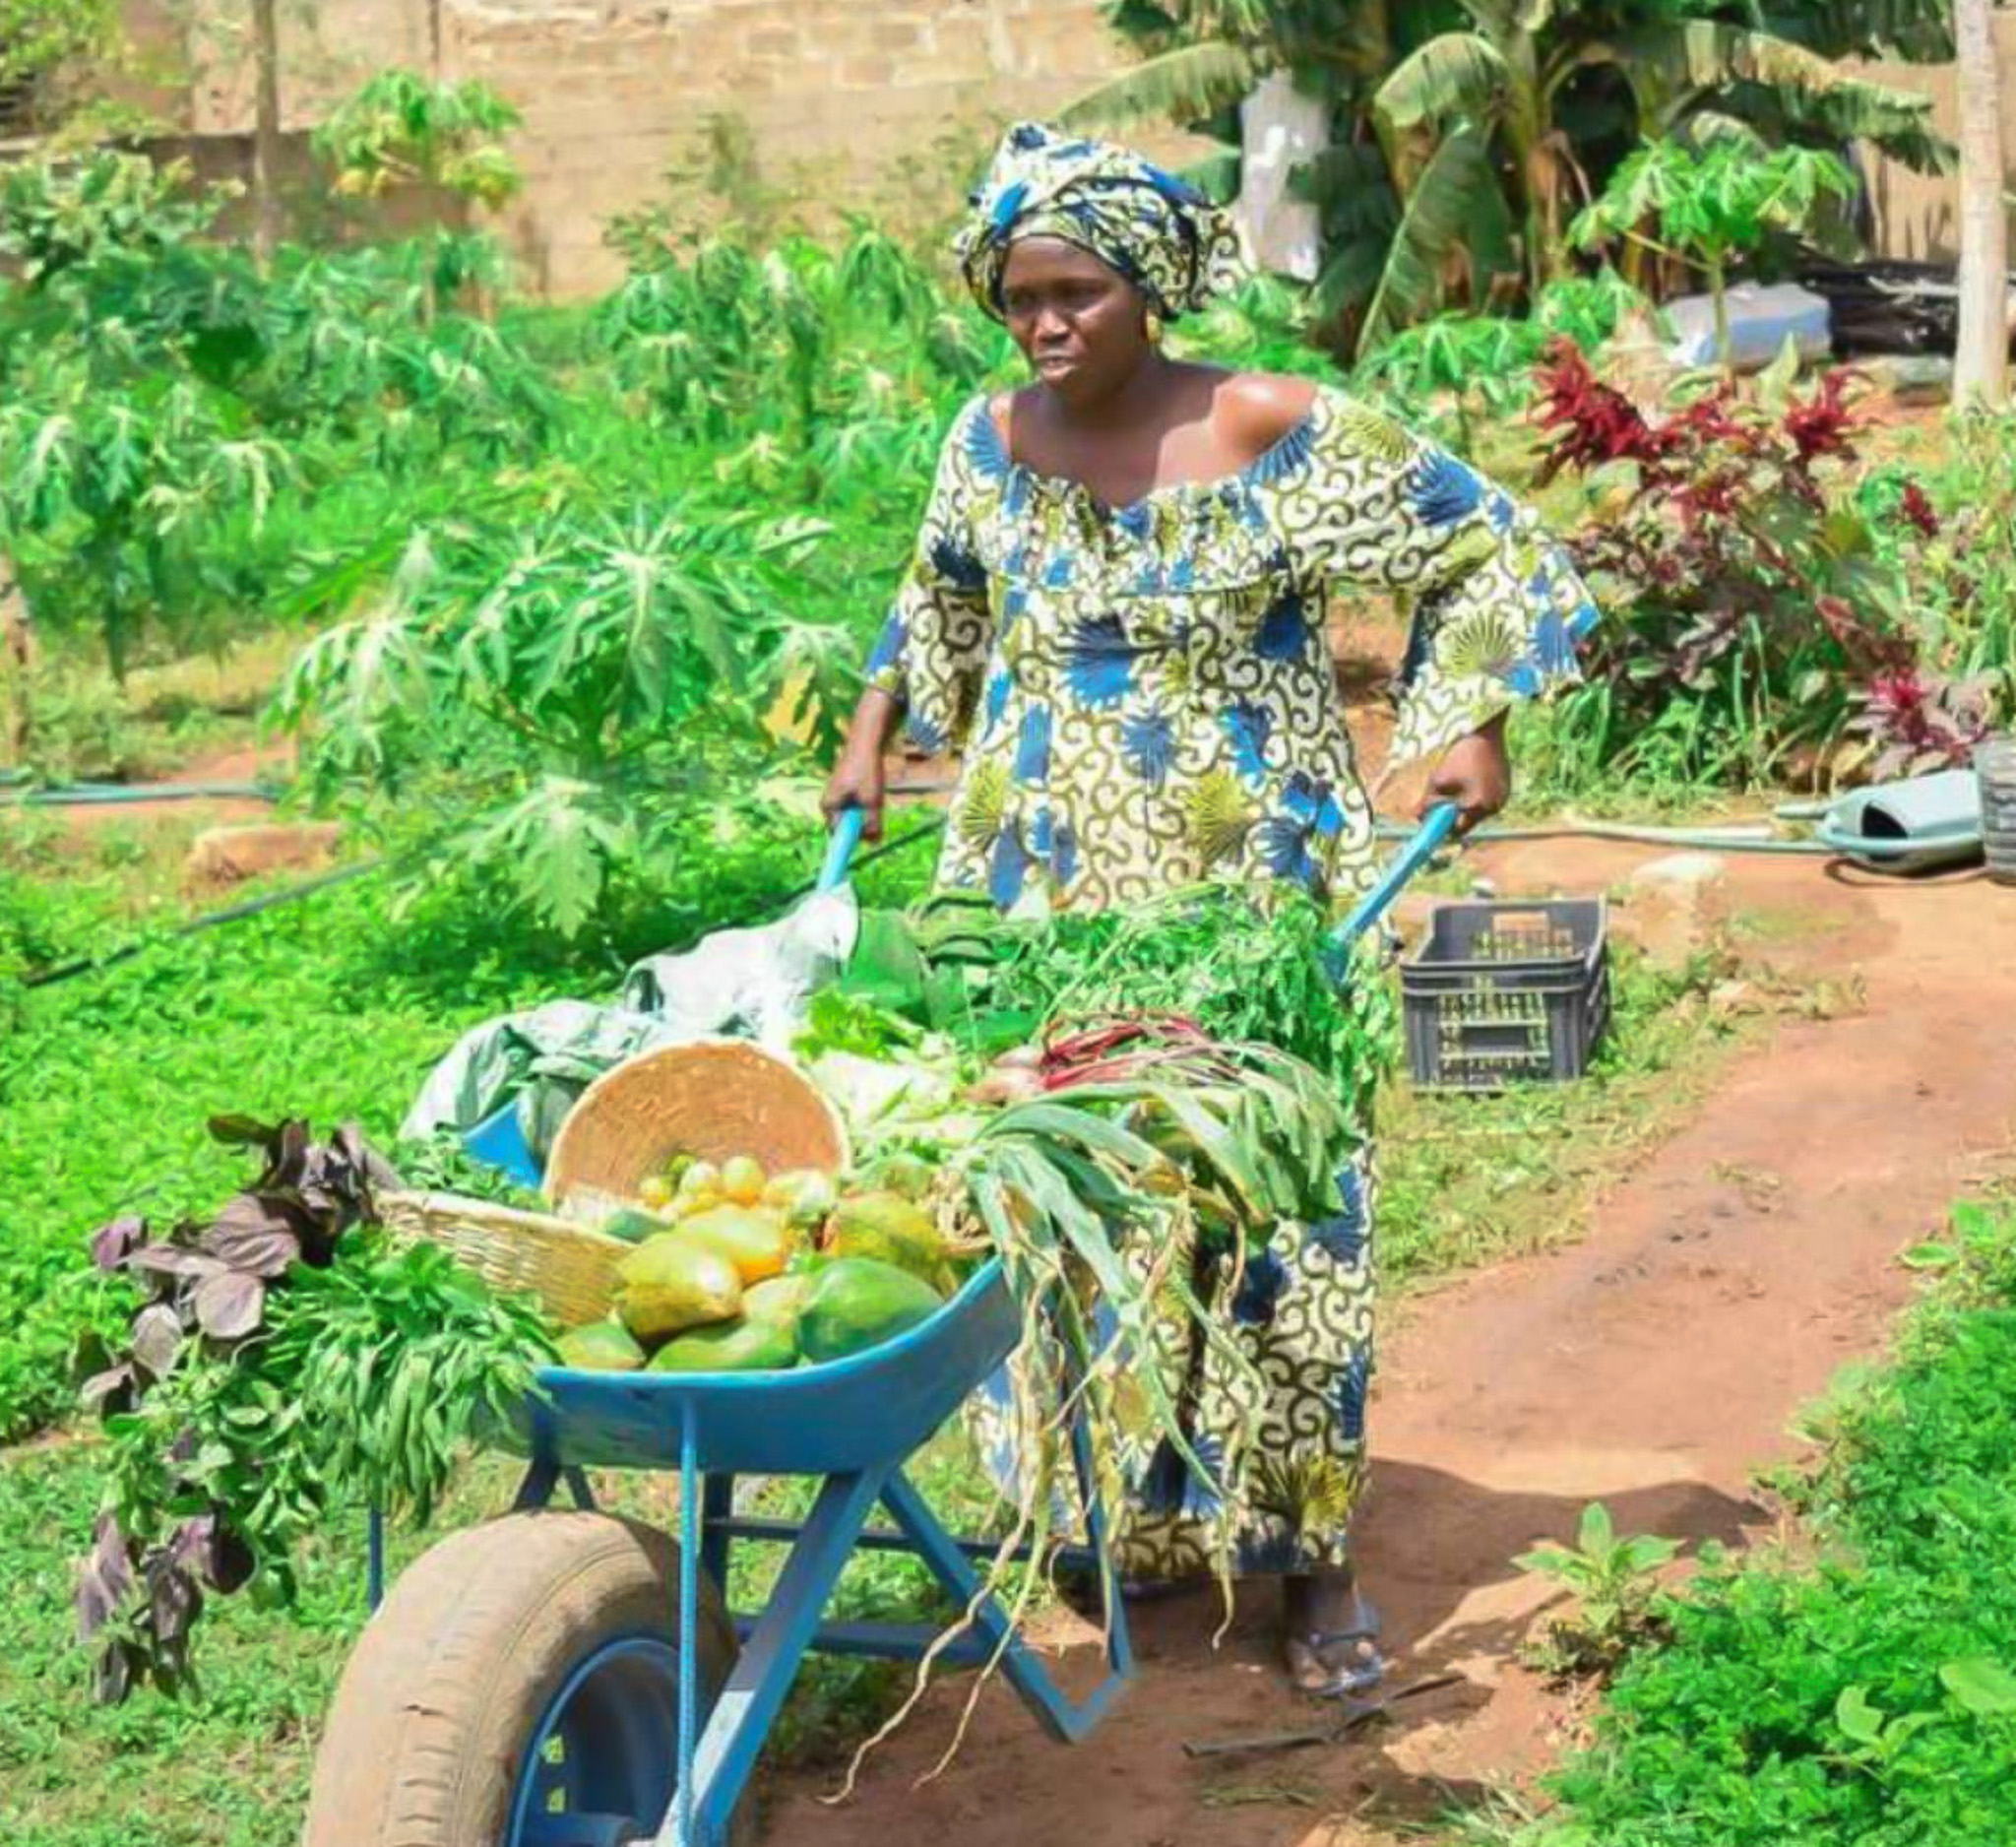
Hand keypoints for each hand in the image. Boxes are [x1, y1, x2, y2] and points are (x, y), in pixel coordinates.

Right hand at [821, 745, 885, 841]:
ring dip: (865, 814)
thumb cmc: (866, 771)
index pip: (840, 835)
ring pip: (852, 818)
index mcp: (828, 808)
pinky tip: (871, 792)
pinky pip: (853, 809)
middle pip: (846, 827)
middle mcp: (827, 805)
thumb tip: (873, 843)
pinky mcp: (842, 794)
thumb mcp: (872, 800)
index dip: (855, 839)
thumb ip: (872, 823)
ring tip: (873, 797)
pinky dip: (865, 806)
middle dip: (862, 825)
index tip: (870, 839)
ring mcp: (834, 799)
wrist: (866, 743)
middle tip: (875, 811)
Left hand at [1423, 711, 1510, 835]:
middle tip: (1441, 802)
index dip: (1443, 827)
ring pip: (1478, 811)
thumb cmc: (1460, 756)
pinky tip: (1470, 779)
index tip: (1432, 820)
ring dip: (1466, 805)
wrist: (1485, 732)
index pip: (1458, 830)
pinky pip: (1488, 800)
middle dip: (1454, 816)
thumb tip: (1415, 818)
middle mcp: (1494, 807)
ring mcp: (1503, 798)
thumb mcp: (1438, 780)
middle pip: (1469, 822)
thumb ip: (1427, 803)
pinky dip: (1477, 796)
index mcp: (1478, 806)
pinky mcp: (1506, 788)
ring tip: (1457, 785)